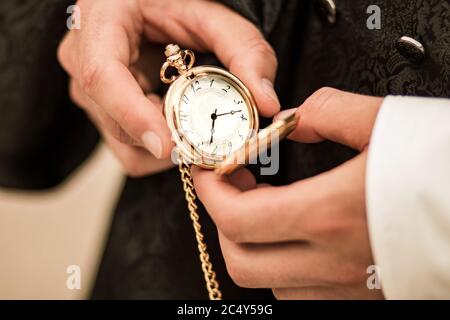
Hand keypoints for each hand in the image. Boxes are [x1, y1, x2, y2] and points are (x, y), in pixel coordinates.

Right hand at [58, 0, 279, 176]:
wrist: (152, 7)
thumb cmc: (175, 3)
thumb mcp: (212, 15)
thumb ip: (245, 51)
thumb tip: (267, 102)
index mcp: (101, 23)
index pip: (101, 77)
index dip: (133, 115)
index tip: (166, 146)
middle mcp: (83, 59)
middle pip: (116, 121)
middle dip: (167, 137)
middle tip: (210, 135)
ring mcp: (89, 91)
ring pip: (124, 145)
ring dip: (167, 143)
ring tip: (193, 119)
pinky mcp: (103, 112)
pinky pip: (130, 151)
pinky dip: (160, 147)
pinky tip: (177, 122)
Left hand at [192, 87, 383, 298]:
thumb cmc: (447, 168)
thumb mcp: (388, 122)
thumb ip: (330, 113)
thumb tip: (295, 118)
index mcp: (330, 214)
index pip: (237, 217)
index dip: (211, 192)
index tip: (209, 169)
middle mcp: (334, 261)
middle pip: (242, 261)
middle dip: (224, 222)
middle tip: (234, 185)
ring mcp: (350, 288)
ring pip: (271, 282)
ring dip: (254, 244)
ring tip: (266, 207)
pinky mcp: (367, 297)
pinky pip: (305, 294)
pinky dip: (285, 266)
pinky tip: (299, 235)